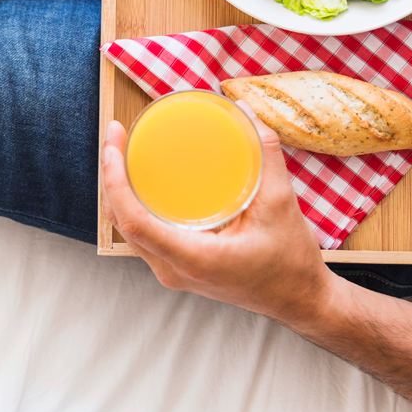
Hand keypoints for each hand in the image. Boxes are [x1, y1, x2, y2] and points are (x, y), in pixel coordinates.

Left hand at [101, 104, 334, 329]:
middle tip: (116, 136)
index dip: (115, 181)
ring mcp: (173, 272)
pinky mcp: (179, 268)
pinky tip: (140, 181)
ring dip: (119, 191)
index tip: (114, 144)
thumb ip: (266, 155)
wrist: (300, 300)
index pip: (134, 221)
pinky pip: (143, 236)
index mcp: (194, 259)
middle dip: (111, 176)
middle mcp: (175, 270)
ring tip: (122, 151)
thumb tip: (246, 112)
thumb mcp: (281, 204)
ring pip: (129, 230)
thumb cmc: (290, 262)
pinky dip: (134, 206)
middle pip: (122, 222)